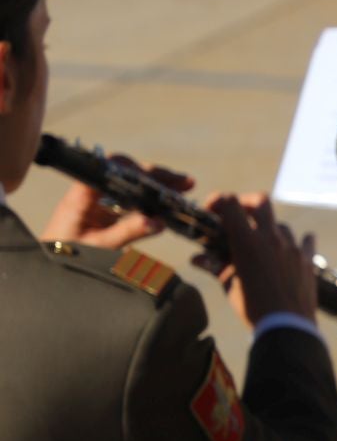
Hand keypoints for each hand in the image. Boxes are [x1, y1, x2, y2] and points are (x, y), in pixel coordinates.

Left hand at [38, 159, 191, 248]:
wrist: (46, 271)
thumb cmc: (65, 258)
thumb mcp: (98, 248)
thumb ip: (127, 233)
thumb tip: (158, 221)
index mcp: (80, 196)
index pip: (108, 169)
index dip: (135, 169)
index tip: (159, 177)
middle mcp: (89, 194)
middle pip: (125, 173)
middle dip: (156, 176)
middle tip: (184, 182)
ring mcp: (97, 202)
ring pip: (130, 185)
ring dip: (157, 186)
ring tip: (184, 188)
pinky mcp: (104, 213)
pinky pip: (130, 201)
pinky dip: (150, 200)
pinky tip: (168, 205)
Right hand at [193, 193, 317, 328]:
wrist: (287, 326)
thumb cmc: (252, 307)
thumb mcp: (229, 286)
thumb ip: (215, 267)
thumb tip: (197, 258)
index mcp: (247, 242)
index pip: (231, 204)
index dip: (220, 200)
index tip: (213, 210)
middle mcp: (271, 238)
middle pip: (261, 202)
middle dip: (247, 203)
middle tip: (240, 216)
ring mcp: (292, 247)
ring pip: (281, 225)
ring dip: (269, 229)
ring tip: (262, 243)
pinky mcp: (308, 259)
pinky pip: (306, 240)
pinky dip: (299, 240)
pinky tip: (294, 247)